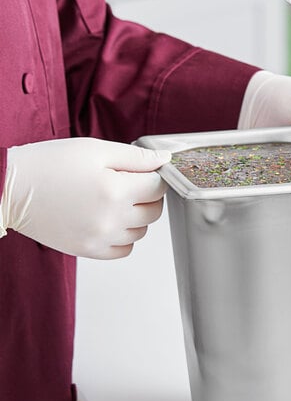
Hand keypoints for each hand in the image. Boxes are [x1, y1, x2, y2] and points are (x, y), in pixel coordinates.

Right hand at [0, 138, 170, 258]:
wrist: (10, 188)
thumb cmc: (49, 165)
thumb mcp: (95, 150)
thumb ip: (136, 157)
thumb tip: (164, 160)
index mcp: (116, 190)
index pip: (158, 187)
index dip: (154, 176)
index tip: (144, 172)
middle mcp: (112, 219)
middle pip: (154, 211)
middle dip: (148, 196)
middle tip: (129, 184)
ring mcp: (101, 238)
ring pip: (141, 231)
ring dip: (136, 216)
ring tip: (113, 201)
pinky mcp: (89, 250)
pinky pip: (124, 249)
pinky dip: (123, 236)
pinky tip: (108, 219)